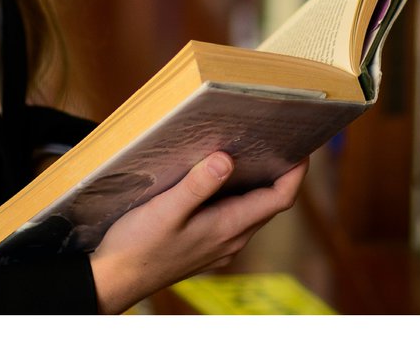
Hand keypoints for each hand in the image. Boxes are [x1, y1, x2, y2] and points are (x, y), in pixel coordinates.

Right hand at [88, 151, 308, 313]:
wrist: (116, 280)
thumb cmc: (138, 246)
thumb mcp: (166, 210)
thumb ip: (198, 185)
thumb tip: (227, 158)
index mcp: (227, 228)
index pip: (278, 200)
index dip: (295, 174)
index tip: (303, 148)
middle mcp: (231, 240)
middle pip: (269, 204)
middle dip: (281, 174)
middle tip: (281, 139)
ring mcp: (219, 246)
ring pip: (252, 211)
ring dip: (259, 184)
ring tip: (254, 151)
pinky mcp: (206, 246)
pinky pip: (234, 217)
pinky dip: (239, 195)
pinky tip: (221, 178)